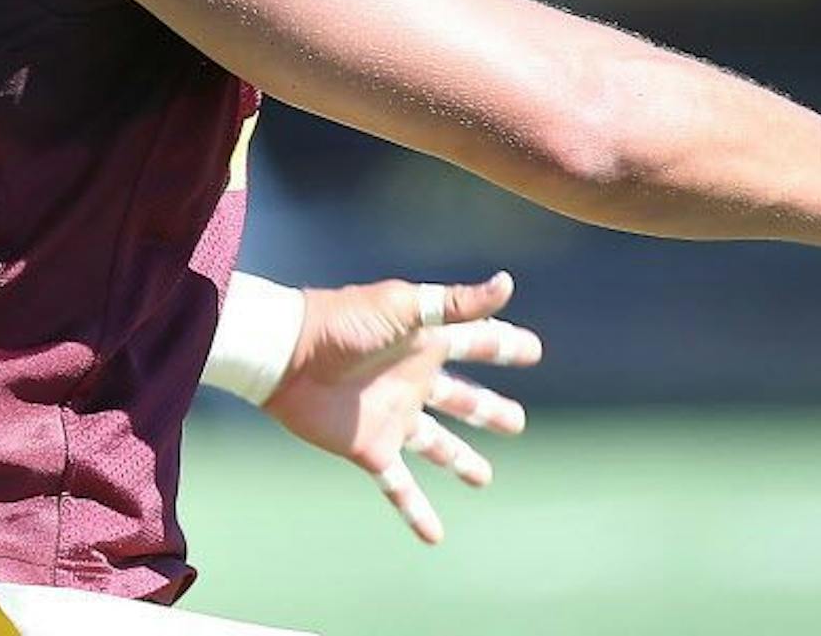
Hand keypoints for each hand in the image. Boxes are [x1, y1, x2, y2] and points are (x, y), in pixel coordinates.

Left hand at [260, 271, 540, 544]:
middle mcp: (413, 381)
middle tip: (516, 422)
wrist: (287, 356)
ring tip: (483, 478)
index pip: (475, 342)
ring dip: (460, 460)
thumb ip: (456, 303)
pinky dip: (417, 511)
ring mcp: (393, 417)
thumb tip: (506, 283)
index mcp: (424, 342)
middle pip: (462, 398)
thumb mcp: (405, 307)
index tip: (533, 350)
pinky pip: (400, 485)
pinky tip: (435, 537)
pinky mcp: (371, 447)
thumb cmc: (343, 322)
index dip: (504, 346)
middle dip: (489, 410)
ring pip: (437, 444)